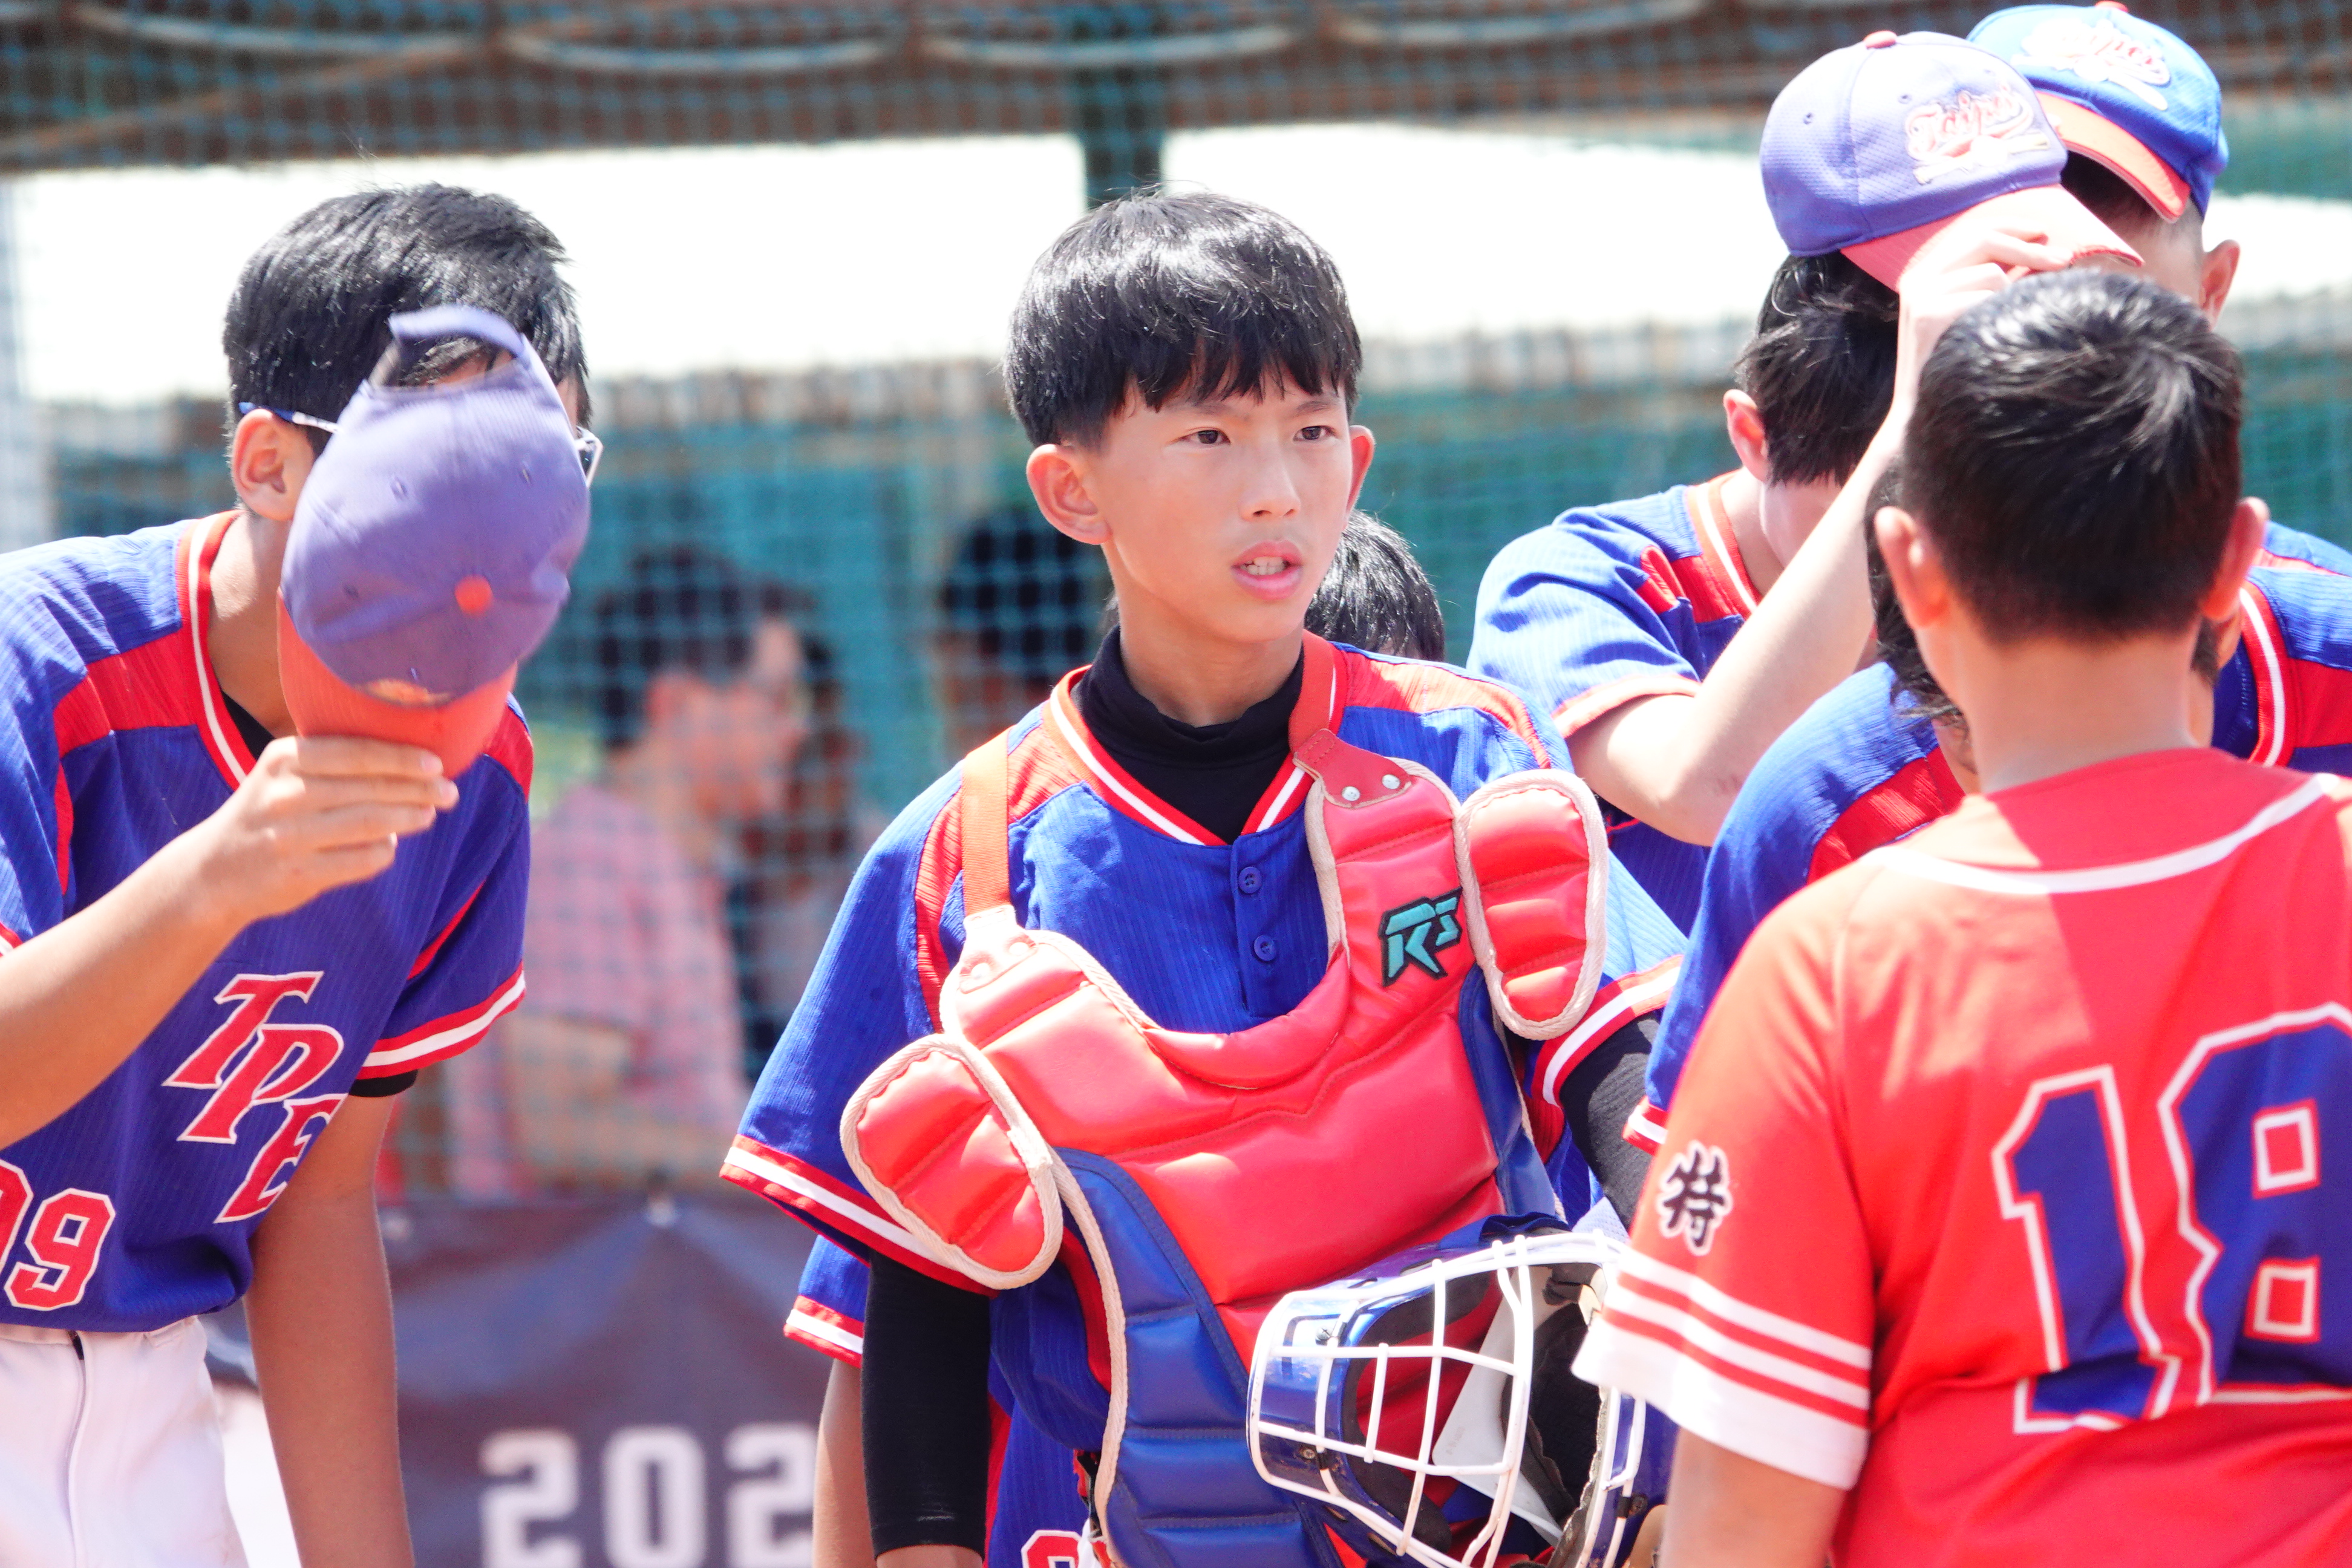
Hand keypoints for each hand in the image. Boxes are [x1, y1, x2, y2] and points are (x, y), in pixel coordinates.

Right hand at [182, 736, 456, 925]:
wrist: (214, 871)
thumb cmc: (267, 812)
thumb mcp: (283, 773)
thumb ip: (332, 760)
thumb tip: (409, 755)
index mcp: (284, 759)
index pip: (357, 753)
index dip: (402, 758)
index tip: (437, 762)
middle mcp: (285, 794)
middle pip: (371, 788)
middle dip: (419, 789)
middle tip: (449, 791)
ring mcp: (291, 836)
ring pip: (371, 824)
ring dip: (409, 818)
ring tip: (428, 814)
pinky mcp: (300, 874)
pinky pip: (362, 860)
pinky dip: (383, 851)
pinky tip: (390, 844)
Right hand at [1890, 223, 2075, 415]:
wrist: (1921, 412)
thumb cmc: (1954, 362)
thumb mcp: (1966, 312)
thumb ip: (1986, 279)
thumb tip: (2039, 251)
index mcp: (1924, 272)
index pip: (1973, 231)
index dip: (2012, 227)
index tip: (2045, 232)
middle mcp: (1918, 278)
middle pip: (1983, 240)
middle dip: (2029, 248)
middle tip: (2065, 260)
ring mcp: (1921, 296)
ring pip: (1991, 275)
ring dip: (2012, 297)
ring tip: (2010, 326)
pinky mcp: (1928, 315)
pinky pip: (1985, 298)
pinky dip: (2000, 315)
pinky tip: (1997, 337)